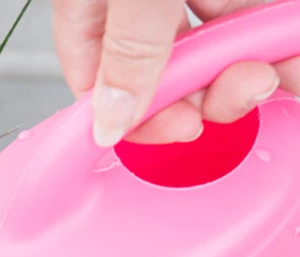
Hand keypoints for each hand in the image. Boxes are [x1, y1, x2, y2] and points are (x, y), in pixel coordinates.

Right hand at [52, 0, 299, 145]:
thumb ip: (127, 49)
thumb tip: (109, 124)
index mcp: (91, 2)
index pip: (102, 82)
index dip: (142, 117)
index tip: (184, 128)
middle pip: (171, 67)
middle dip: (215, 87)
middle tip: (251, 83)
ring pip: (222, 39)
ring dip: (260, 62)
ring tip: (292, 66)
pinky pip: (260, 11)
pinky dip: (282, 30)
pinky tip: (295, 42)